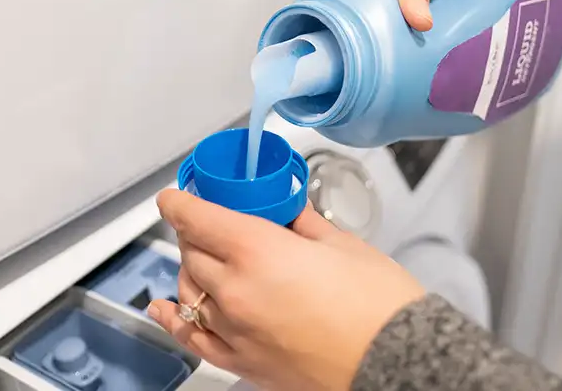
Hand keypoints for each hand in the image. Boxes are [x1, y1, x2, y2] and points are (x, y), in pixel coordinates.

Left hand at [148, 190, 425, 390]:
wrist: (397, 364)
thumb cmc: (379, 307)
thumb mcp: (343, 245)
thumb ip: (304, 224)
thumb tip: (289, 211)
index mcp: (259, 251)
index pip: (197, 218)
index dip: (179, 203)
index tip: (174, 197)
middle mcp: (236, 291)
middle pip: (191, 252)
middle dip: (194, 232)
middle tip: (210, 223)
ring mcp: (235, 330)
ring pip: (188, 290)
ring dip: (191, 269)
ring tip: (203, 258)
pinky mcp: (243, 362)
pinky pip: (192, 338)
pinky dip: (174, 320)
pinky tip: (165, 309)